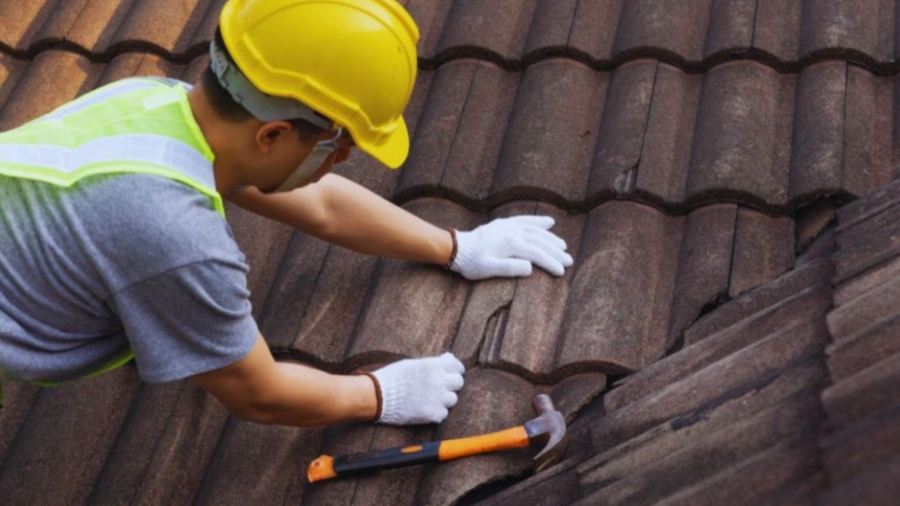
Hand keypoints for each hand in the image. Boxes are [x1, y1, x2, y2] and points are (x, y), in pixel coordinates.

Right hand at [370, 353, 464, 424]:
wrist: (378, 396)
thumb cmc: (393, 377)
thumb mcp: (413, 364)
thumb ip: (432, 363)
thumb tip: (449, 358)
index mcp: (434, 366)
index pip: (457, 366)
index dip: (455, 370)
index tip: (452, 373)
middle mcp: (439, 381)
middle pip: (458, 382)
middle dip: (451, 384)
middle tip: (442, 387)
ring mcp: (438, 398)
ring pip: (452, 399)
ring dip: (444, 399)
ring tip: (431, 399)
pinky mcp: (433, 414)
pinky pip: (443, 413)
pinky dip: (436, 412)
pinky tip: (425, 409)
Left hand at [451, 215, 573, 279]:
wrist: (457, 248)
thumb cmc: (472, 263)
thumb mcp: (488, 269)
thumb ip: (509, 268)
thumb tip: (531, 267)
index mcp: (511, 243)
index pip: (537, 253)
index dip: (551, 262)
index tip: (562, 272)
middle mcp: (513, 231)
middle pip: (540, 241)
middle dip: (556, 251)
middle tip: (569, 261)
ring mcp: (509, 226)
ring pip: (536, 230)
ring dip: (551, 238)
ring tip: (563, 246)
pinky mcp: (505, 223)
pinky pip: (526, 220)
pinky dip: (539, 221)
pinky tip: (550, 222)